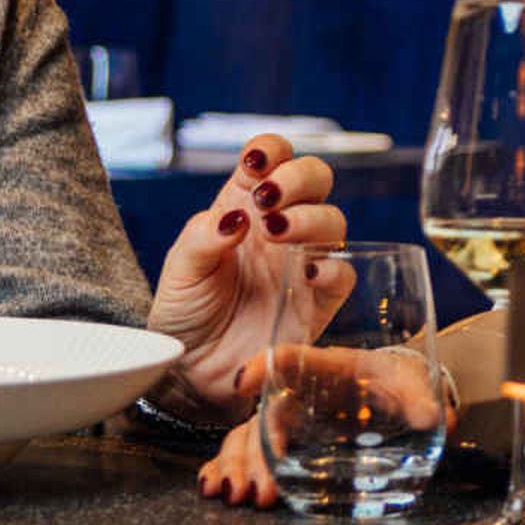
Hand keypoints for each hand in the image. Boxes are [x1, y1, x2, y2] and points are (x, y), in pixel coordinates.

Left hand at [145, 137, 348, 422]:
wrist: (193, 374)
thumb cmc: (185, 313)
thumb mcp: (180, 270)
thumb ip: (204, 237)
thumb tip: (237, 216)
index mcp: (243, 206)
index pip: (270, 158)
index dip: (271, 150)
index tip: (256, 164)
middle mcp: (278, 226)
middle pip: (314, 177)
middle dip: (298, 177)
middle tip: (269, 199)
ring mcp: (301, 261)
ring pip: (333, 219)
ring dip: (311, 217)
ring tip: (277, 233)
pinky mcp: (318, 301)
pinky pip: (343, 273)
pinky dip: (331, 266)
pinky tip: (305, 272)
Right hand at [193, 341, 443, 512]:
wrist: (396, 392)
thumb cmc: (398, 378)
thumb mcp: (412, 382)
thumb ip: (422, 398)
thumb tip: (436, 417)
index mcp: (328, 366)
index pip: (290, 358)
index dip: (265, 365)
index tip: (244, 382)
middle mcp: (300, 390)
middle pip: (266, 413)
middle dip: (254, 449)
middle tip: (258, 485)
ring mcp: (292, 417)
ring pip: (249, 434)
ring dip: (238, 464)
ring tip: (239, 494)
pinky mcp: (290, 439)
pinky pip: (250, 450)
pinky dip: (230, 467)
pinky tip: (219, 487)